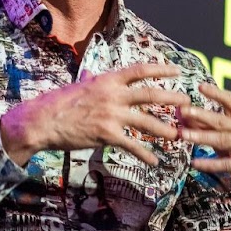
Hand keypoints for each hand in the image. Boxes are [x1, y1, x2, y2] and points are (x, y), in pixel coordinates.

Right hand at [0, 62, 191, 167]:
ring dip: (165, 129)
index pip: (140, 71)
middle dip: (172, 98)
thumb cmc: (58, 104)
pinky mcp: (107, 135)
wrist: (43, 121)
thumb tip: (93, 74)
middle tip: (188, 103)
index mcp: (107, 80)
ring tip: (178, 135)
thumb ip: (91, 81)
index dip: (160, 70)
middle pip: (150, 95)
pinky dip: (145, 154)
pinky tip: (154, 160)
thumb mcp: (79, 87)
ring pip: (146, 122)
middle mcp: (112, 95)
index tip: (176, 70)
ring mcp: (111, 115)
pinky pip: (132, 145)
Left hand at [181, 83, 230, 205]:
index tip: (200, 87)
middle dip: (202, 115)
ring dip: (202, 136)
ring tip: (183, 135)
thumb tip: (185, 116)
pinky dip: (209, 163)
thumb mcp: (230, 137)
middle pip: (222, 120)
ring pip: (222, 140)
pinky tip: (195, 163)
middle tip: (184, 110)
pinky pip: (225, 164)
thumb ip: (209, 127)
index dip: (216, 93)